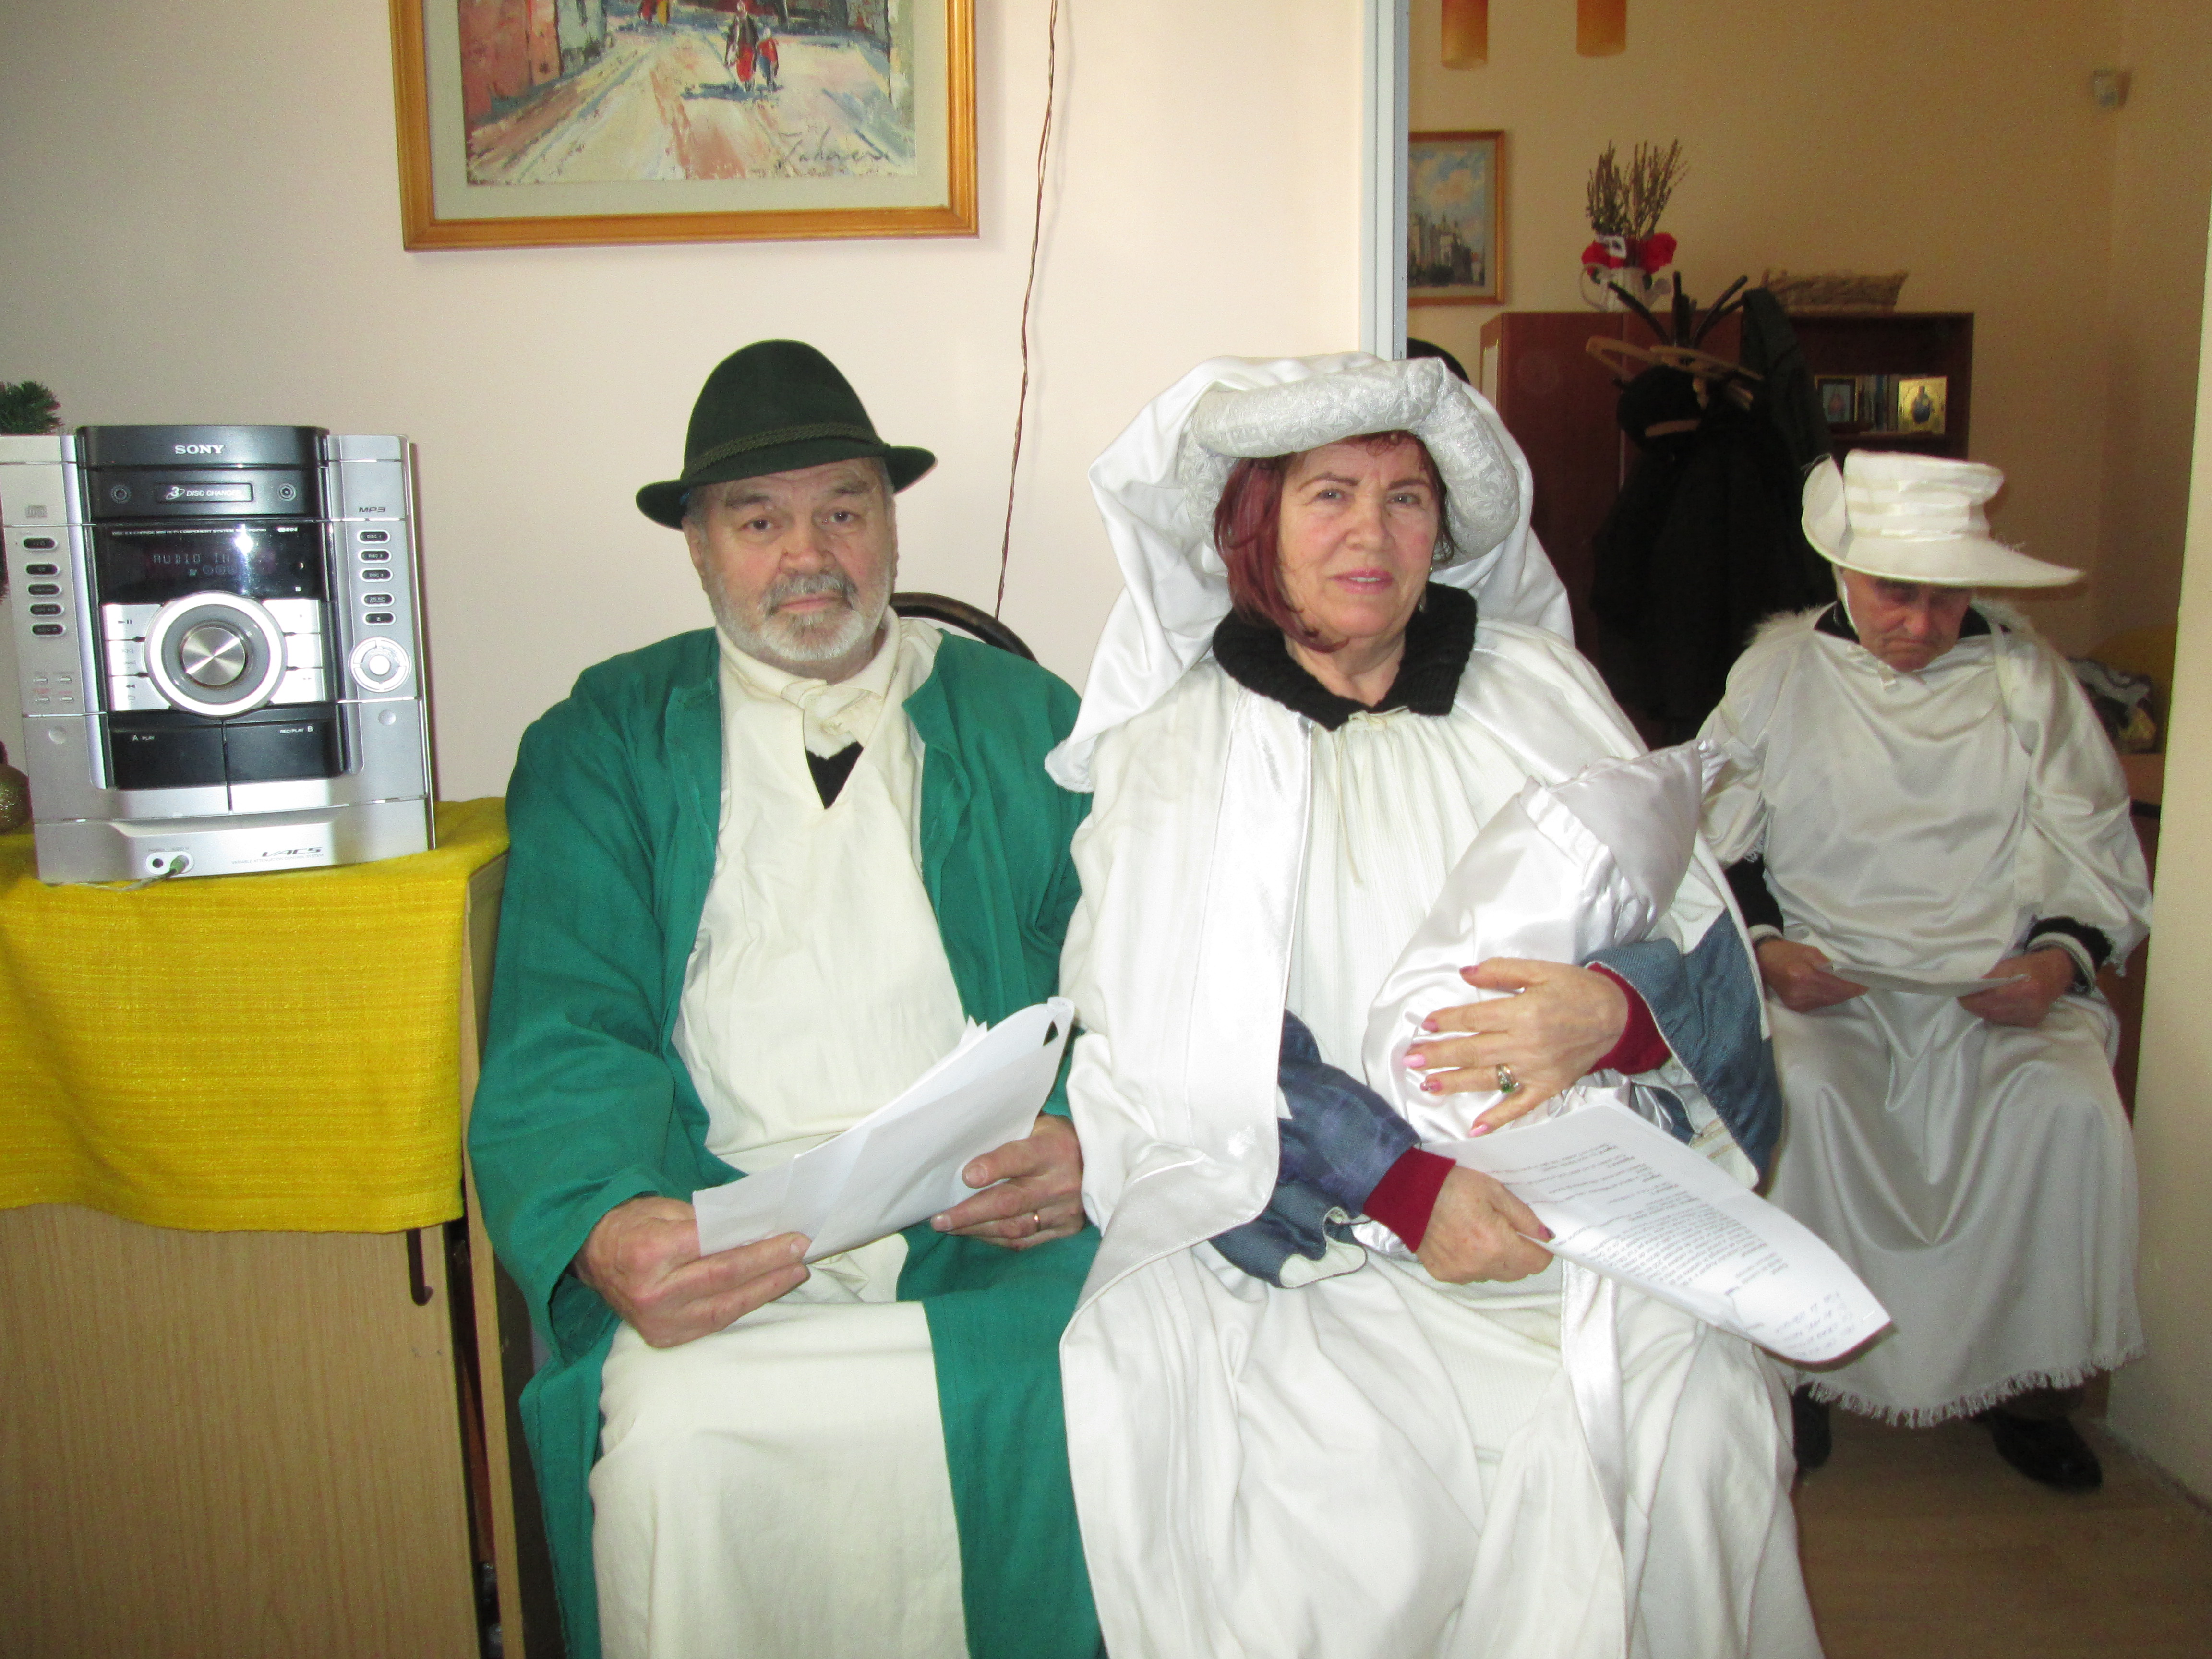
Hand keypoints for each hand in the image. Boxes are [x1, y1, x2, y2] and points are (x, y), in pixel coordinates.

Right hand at [573, 1195, 809, 1348]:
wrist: (592, 1257)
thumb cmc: (632, 1225)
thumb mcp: (664, 1208)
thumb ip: (707, 1222)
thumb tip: (757, 1230)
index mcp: (648, 1252)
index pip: (713, 1248)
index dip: (757, 1245)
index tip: (792, 1236)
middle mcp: (651, 1292)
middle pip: (723, 1279)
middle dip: (768, 1265)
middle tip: (801, 1252)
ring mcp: (656, 1321)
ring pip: (723, 1308)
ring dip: (765, 1290)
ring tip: (794, 1273)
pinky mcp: (662, 1337)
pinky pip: (713, 1323)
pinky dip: (742, 1306)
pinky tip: (765, 1292)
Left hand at [930, 1112, 1085, 1247]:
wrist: (1108, 1163)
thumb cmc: (1060, 1139)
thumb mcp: (1042, 1124)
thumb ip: (1009, 1134)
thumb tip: (961, 1145)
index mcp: (1054, 1148)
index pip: (1019, 1158)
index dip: (993, 1167)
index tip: (966, 1176)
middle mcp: (1061, 1182)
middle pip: (1010, 1202)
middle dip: (970, 1212)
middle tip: (940, 1219)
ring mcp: (1065, 1211)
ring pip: (1014, 1227)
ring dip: (977, 1229)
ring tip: (949, 1227)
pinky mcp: (1066, 1230)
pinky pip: (1024, 1241)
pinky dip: (996, 1239)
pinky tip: (976, 1233)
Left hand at [1402, 959, 1629, 1134]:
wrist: (1617, 1015)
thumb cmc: (1577, 990)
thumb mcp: (1541, 970)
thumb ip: (1501, 971)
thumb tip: (1465, 974)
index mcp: (1522, 1012)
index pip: (1474, 1019)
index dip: (1447, 1022)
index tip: (1425, 1025)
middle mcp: (1525, 1044)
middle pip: (1473, 1051)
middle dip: (1439, 1055)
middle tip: (1411, 1059)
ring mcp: (1536, 1069)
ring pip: (1488, 1078)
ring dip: (1455, 1083)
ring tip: (1428, 1085)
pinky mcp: (1548, 1086)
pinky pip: (1519, 1106)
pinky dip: (1498, 1119)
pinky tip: (1475, 1128)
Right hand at [1415, 1166, 1554, 1282]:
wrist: (1407, 1192)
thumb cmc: (1453, 1185)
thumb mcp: (1495, 1190)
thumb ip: (1523, 1216)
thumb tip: (1545, 1236)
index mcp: (1496, 1244)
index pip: (1537, 1263)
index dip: (1541, 1249)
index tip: (1534, 1235)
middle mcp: (1480, 1266)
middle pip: (1518, 1272)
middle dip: (1521, 1254)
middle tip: (1508, 1230)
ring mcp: (1461, 1273)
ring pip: (1494, 1274)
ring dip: (1497, 1259)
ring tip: (1481, 1232)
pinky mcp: (1444, 1274)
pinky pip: (1471, 1274)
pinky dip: (1474, 1261)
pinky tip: (1462, 1240)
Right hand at [1755, 937, 1866, 1013]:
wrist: (1764, 960)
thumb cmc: (1788, 952)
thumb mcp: (1810, 951)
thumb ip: (1829, 963)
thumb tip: (1848, 974)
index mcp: (1803, 974)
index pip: (1836, 984)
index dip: (1853, 985)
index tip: (1866, 984)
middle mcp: (1800, 991)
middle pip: (1835, 995)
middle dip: (1849, 990)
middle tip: (1860, 985)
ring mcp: (1797, 1002)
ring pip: (1829, 1001)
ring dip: (1840, 995)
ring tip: (1848, 987)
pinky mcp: (1796, 1007)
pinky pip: (1820, 1004)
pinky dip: (1828, 997)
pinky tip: (1829, 990)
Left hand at [1958, 948, 2075, 1027]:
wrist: (2056, 973)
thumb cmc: (2030, 965)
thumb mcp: (2009, 964)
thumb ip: (1990, 975)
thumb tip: (1969, 984)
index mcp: (2025, 987)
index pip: (1991, 996)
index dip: (1972, 997)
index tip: (1960, 994)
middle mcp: (2030, 1004)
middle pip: (1991, 1009)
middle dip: (1973, 1005)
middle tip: (1963, 999)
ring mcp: (2031, 1016)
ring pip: (1996, 1018)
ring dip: (1982, 1011)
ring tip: (1973, 1003)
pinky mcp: (2032, 1022)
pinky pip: (2005, 1022)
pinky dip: (1994, 1015)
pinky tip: (1990, 1008)